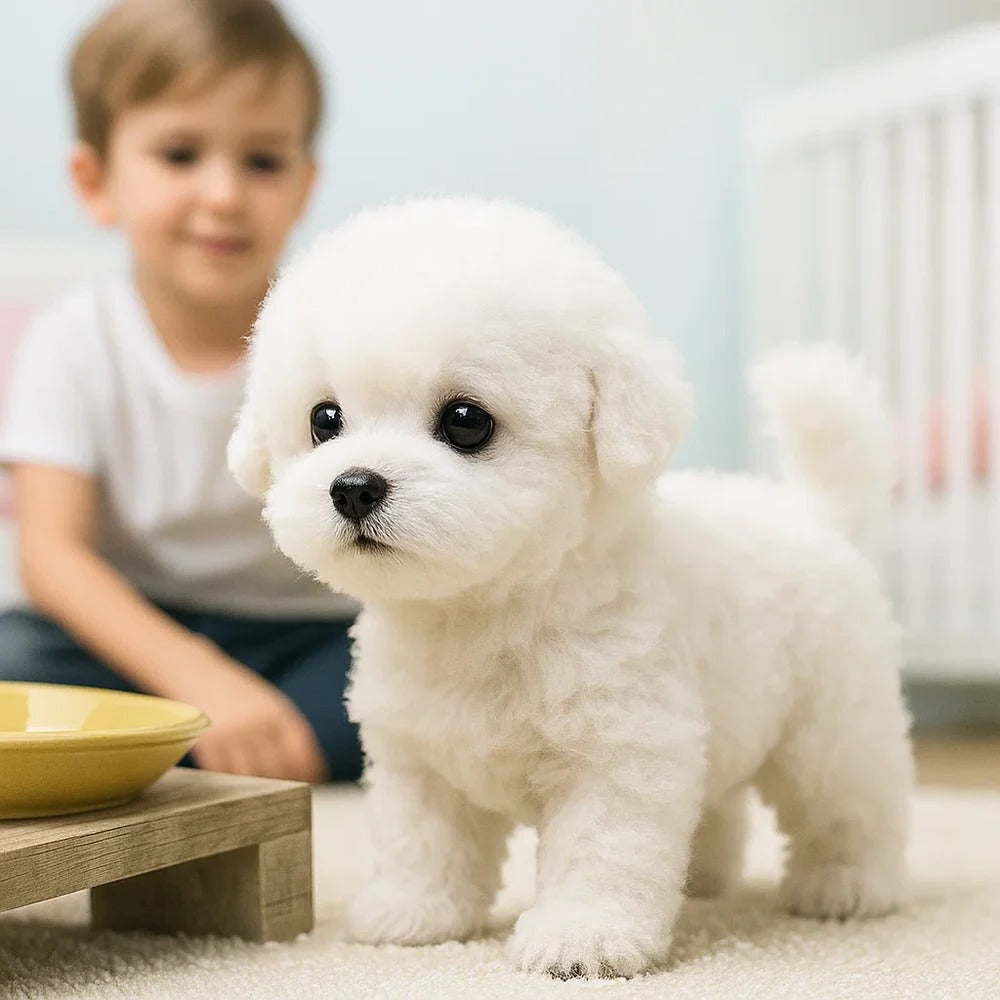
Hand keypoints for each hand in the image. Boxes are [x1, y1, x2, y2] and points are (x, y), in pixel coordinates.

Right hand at [167, 640, 326, 783]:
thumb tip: (315, 772)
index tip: (313, 786)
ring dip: (257, 789)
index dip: (310, 775)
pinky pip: (224, 774)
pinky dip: (231, 782)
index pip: (302, 755)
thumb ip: (290, 734)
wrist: (198, 673)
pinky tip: (234, 780)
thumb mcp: (272, 706)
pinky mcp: (206, 743)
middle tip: (287, 795)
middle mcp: (258, 724)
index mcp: (280, 715)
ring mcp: (232, 734)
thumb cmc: (241, 695)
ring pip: (251, 777)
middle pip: (278, 771)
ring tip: (261, 792)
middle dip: (285, 786)